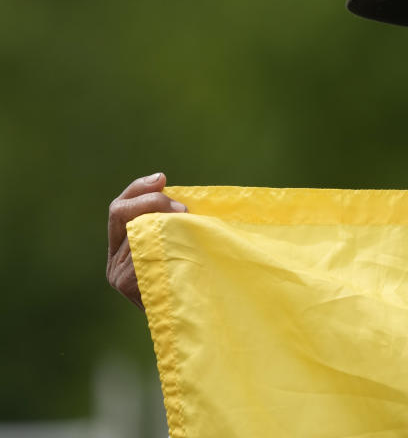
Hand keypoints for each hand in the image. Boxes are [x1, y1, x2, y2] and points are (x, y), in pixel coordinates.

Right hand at [107, 172, 186, 308]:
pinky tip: (184, 244)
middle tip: (184, 209)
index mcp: (121, 248)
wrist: (196, 327)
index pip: (120, 208)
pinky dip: (164, 240)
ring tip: (191, 225)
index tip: (162, 178)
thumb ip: (172, 225)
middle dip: (153, 201)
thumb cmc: (196, 282)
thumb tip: (174, 190)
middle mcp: (114, 263)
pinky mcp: (130, 284)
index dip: (139, 189)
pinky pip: (145, 249)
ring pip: (136, 229)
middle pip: (122, 212)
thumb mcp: (180, 247)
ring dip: (166, 221)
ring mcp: (119, 275)